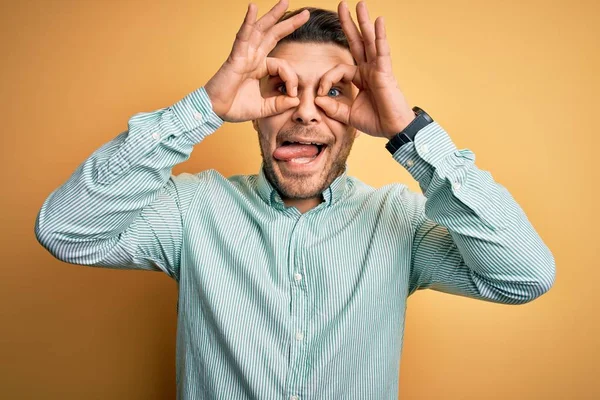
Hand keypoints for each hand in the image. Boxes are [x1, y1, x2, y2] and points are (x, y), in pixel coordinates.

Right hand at [204, 0, 308, 122]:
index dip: (291, 77)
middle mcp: (252, 58)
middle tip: (305, 13)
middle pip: (273, 35)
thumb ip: (280, 104)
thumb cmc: (234, 108)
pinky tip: (252, 8)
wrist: (215, 111)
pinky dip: (248, 22)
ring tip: (285, 2)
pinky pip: (243, 37)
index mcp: (259, 68)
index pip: (282, 65)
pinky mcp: (235, 58)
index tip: (293, 93)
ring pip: (261, 31)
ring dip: (273, 16)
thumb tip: (296, 100)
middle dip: (289, 23)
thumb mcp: (264, 108)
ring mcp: (244, 55)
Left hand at [314, 1, 415, 138]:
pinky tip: (379, 20)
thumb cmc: (375, 122)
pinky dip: (380, 36)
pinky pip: (382, 51)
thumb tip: (317, 99)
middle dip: (349, 24)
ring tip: (360, 4)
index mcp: (360, 78)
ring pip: (369, 41)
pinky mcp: (385, 72)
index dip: (326, 79)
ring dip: (364, 22)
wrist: (393, 130)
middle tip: (343, 4)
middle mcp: (369, 70)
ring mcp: (378, 69)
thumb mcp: (348, 115)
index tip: (319, 92)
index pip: (338, 69)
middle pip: (357, 42)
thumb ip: (333, 108)